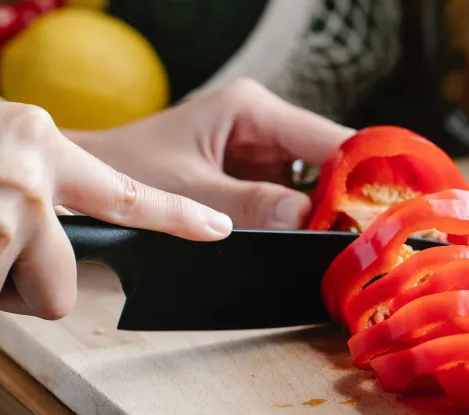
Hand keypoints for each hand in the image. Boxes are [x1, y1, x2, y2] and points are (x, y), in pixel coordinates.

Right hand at [0, 91, 231, 329]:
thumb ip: (31, 185)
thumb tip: (53, 241)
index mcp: (41, 147)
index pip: (124, 192)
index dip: (175, 217)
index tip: (216, 229)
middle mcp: (32, 186)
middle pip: (64, 286)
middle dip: (24, 290)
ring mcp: (1, 227)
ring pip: (2, 306)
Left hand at [67, 78, 355, 229]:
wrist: (83, 182)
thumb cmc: (124, 171)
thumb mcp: (188, 191)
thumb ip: (248, 206)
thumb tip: (309, 221)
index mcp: (250, 110)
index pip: (328, 139)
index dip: (362, 174)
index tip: (385, 213)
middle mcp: (262, 125)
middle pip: (329, 163)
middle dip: (349, 200)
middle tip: (369, 243)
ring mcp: (260, 153)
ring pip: (315, 185)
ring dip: (329, 216)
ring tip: (348, 249)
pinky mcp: (252, 179)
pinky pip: (291, 201)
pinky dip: (304, 225)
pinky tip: (317, 246)